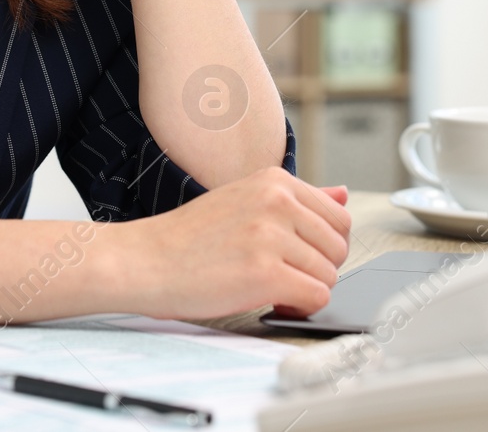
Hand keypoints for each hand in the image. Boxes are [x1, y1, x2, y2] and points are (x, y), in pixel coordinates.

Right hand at [109, 167, 351, 320]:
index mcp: (274, 180)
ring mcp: (271, 236)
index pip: (339, 218)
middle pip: (340, 247)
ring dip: (305, 290)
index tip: (295, 256)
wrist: (144, 261)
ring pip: (330, 275)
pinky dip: (300, 308)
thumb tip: (344, 194)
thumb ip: (297, 200)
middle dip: (318, 269)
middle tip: (283, 275)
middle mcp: (277, 201)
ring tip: (271, 289)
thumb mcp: (244, 201)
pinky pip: (317, 297)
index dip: (322, 246)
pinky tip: (272, 302)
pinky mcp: (266, 273)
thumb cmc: (189, 238)